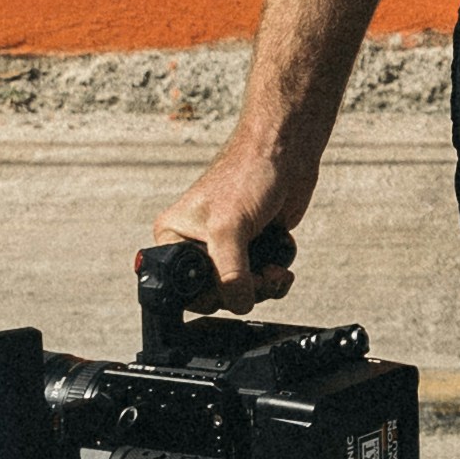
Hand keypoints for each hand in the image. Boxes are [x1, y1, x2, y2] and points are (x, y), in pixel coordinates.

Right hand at [151, 153, 302, 311]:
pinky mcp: (253, 248)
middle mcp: (196, 245)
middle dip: (244, 291)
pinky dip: (276, 278)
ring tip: (275, 269)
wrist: (286, 154)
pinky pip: (261, 282)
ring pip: (241, 292)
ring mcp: (226, 248)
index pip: (182, 290)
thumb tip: (239, 305)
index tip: (233, 288)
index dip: (210, 296)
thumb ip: (229, 274)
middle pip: (215, 296)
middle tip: (261, 275)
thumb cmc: (247, 174)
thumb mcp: (229, 228)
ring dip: (264, 286)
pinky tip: (281, 261)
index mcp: (173, 237)